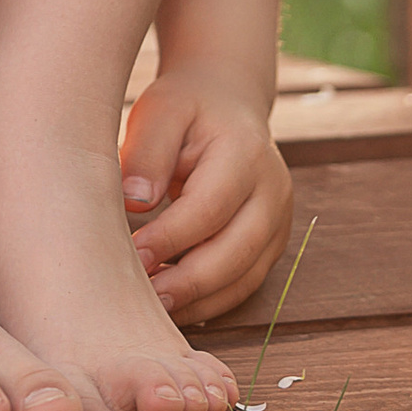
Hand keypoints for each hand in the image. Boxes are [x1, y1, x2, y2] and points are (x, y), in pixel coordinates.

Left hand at [119, 64, 293, 323]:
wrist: (228, 102)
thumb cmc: (187, 108)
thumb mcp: (161, 111)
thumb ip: (147, 153)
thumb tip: (134, 202)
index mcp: (246, 154)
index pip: (209, 209)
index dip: (171, 238)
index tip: (133, 255)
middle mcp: (272, 192)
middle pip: (235, 253)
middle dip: (186, 283)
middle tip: (140, 297)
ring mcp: (278, 222)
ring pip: (243, 279)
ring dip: (197, 300)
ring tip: (151, 308)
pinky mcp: (271, 244)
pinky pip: (244, 284)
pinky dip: (209, 301)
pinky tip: (173, 304)